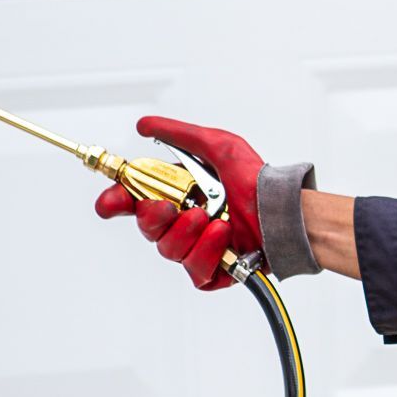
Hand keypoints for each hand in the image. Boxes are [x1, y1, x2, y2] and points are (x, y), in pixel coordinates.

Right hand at [95, 115, 263, 290]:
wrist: (285, 212)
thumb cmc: (256, 181)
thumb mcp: (218, 147)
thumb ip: (179, 135)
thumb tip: (145, 124)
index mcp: (177, 195)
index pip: (133, 202)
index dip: (117, 202)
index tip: (111, 201)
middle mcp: (182, 222)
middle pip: (145, 227)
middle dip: (154, 216)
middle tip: (170, 206)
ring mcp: (195, 249)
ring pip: (168, 250)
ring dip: (188, 232)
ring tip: (214, 218)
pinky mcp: (212, 272)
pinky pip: (194, 270)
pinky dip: (207, 251)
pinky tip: (224, 236)